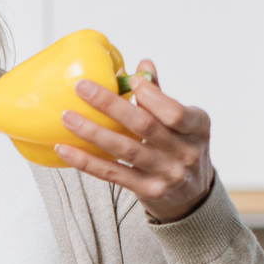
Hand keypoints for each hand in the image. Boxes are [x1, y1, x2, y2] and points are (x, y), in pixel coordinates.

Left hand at [53, 61, 216, 222]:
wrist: (193, 197)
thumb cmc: (183, 149)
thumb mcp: (185, 123)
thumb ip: (161, 96)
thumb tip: (142, 65)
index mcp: (197, 127)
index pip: (173, 111)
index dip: (150, 95)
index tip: (128, 82)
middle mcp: (185, 152)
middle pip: (144, 125)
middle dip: (110, 105)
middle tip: (82, 88)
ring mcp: (167, 174)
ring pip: (125, 149)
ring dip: (93, 132)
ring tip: (67, 117)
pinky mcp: (148, 191)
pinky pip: (112, 173)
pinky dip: (87, 161)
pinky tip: (65, 149)